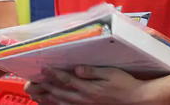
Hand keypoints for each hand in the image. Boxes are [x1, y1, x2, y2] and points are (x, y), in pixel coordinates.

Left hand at [25, 67, 148, 104]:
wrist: (136, 99)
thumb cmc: (125, 83)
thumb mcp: (110, 73)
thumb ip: (92, 71)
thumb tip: (77, 69)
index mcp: (90, 88)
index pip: (67, 80)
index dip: (54, 73)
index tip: (43, 68)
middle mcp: (86, 98)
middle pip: (61, 93)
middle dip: (46, 87)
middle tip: (34, 82)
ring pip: (63, 102)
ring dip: (49, 98)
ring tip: (37, 95)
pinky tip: (53, 102)